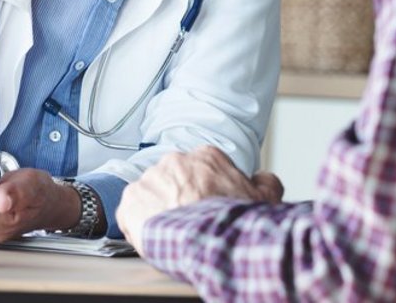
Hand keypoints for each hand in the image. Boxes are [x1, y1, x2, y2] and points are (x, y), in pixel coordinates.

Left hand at [117, 145, 282, 255]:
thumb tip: (264, 178)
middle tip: (189, 220)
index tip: (207, 204)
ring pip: (152, 194)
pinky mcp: (131, 200)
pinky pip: (130, 212)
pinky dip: (136, 224)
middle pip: (175, 179)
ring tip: (171, 232)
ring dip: (158, 210)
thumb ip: (266, 182)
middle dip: (179, 197)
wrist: (209, 239)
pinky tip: (151, 237)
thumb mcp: (264, 198)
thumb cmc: (234, 220)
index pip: (201, 169)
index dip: (204, 190)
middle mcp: (176, 161)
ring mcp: (151, 178)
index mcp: (206, 157)